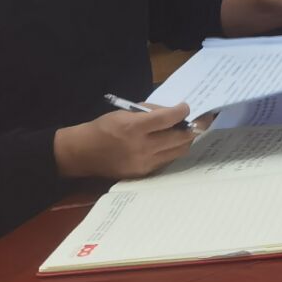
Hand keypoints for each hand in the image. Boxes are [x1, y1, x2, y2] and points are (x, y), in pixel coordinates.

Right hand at [54, 104, 195, 180]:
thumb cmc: (104, 128)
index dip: (182, 111)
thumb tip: (174, 112)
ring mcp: (143, 163)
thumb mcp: (126, 112)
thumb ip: (151, 112)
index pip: (168, 119)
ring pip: (178, 151)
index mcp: (134, 128)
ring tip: (186, 131)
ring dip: (185, 140)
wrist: (82, 153)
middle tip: (199, 120)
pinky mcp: (143, 174)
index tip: (186, 107)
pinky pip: (167, 161)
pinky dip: (173, 150)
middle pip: (180, 138)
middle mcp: (141, 147)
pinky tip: (172, 143)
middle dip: (192, 127)